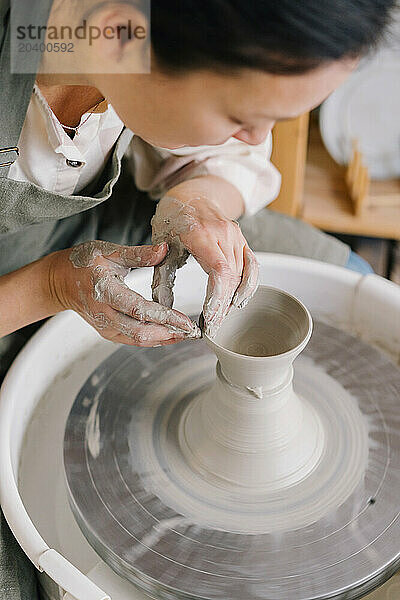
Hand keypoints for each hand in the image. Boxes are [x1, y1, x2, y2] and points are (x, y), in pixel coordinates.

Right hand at [49, 240, 200, 345]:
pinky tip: (169, 334)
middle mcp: (104, 314)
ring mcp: (105, 326)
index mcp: (106, 291)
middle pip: (140, 332)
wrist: (59, 281)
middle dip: (169, 334)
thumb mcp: (110, 252)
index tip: (185, 320)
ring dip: (163, 339)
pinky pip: (133, 339)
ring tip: (185, 334)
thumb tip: (164, 249)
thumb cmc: (83, 263)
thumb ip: (139, 253)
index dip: (164, 317)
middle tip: (192, 331)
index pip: (139, 310)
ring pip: (138, 340)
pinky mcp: (107, 332)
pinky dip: (153, 339)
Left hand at [151, 196, 258, 335]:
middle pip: (232, 278)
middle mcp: (223, 233)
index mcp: (200, 233)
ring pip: (242, 276)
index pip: (219, 271)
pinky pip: (252, 267)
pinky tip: (238, 302)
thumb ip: (161, 276)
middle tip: (211, 327)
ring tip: (220, 318)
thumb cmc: (173, 218)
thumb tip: (162, 307)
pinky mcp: (243, 240)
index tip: (210, 319)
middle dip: (223, 306)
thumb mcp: (160, 244)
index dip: (218, 298)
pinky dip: (248, 287)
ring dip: (232, 300)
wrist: (192, 193)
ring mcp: (236, 236)